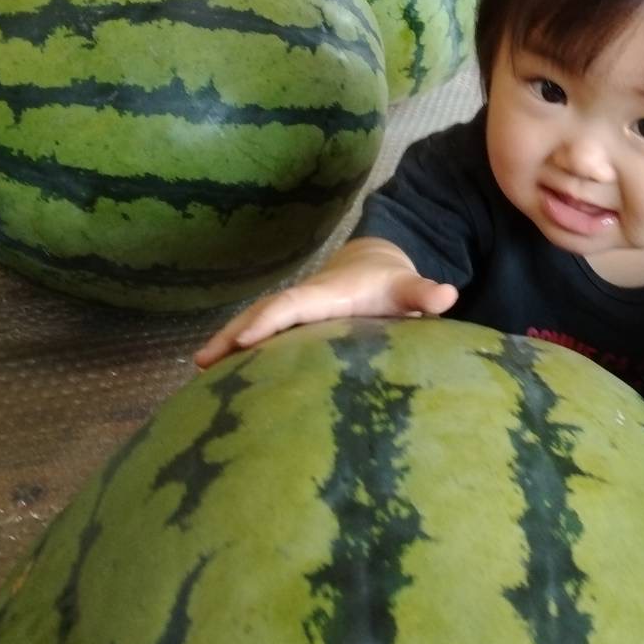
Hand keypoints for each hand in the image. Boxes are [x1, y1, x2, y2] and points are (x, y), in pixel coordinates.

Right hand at [194, 242, 457, 367]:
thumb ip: (423, 293)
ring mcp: (290, 311)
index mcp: (324, 294)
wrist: (374, 265)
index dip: (269, 320)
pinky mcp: (288, 323)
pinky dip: (234, 350)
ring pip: (252, 325)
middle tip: (203, 362)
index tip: (244, 339)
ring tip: (197, 373)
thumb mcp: (407, 288)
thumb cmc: (389, 283)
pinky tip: (214, 377)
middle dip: (232, 335)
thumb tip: (446, 295)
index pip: (292, 305)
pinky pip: (257, 335)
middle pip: (260, 314)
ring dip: (225, 345)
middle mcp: (300, 300)